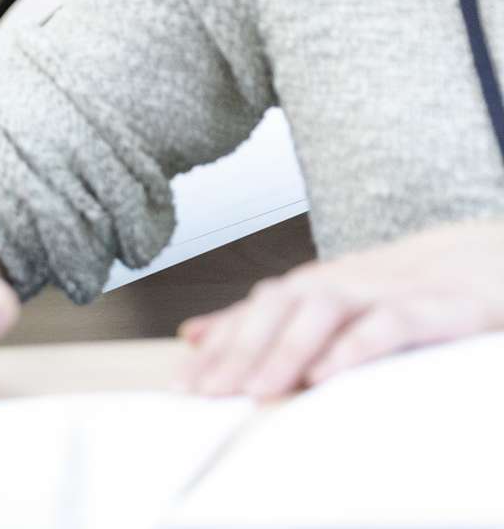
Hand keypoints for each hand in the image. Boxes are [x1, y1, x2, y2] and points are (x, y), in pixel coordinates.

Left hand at [179, 218, 503, 398]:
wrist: (485, 262)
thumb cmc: (396, 292)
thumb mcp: (324, 304)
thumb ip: (261, 322)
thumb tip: (194, 335)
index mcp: (312, 286)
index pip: (253, 314)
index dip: (216, 349)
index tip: (182, 387)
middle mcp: (340, 282)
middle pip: (278, 308)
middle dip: (238, 352)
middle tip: (208, 395)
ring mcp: (384, 291)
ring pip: (324, 311)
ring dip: (286, 350)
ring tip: (257, 391)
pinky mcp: (433, 308)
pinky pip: (388, 325)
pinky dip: (355, 347)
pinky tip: (328, 375)